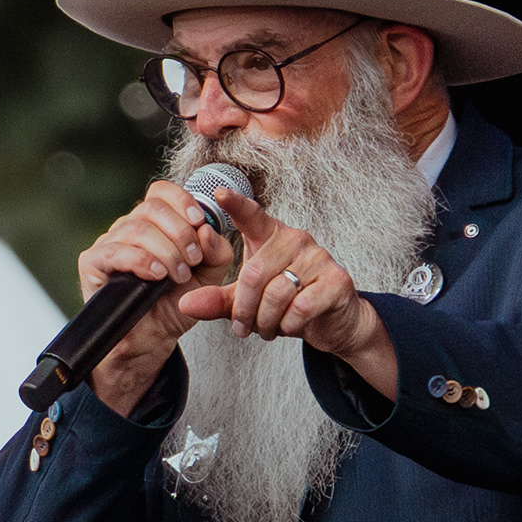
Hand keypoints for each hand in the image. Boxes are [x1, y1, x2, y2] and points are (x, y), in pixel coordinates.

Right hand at [74, 178, 239, 415]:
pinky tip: (157, 276)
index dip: (182, 200)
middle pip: (151, 207)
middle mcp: (129, 228)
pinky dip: (142, 261)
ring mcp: (109, 243)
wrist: (153, 339)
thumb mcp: (209, 277)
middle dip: (180, 232)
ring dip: (166, 251)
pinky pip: (116, 251)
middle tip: (192, 260)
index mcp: (155, 224)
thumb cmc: (175, 304)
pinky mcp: (93, 263)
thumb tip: (207, 229)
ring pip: (137, 229)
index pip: (161, 192)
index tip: (199, 221)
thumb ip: (217, 252)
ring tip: (178, 275)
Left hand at [178, 192, 397, 401]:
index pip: (251, 215)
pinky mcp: (336, 280)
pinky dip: (289, 325)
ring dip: (266, 321)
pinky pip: (300, 307)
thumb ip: (219, 300)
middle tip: (244, 328)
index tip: (219, 192)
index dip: (235, 204)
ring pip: (277, 294)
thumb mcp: (248, 302)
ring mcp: (318, 257)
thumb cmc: (288, 303)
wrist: (333, 321)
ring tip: (267, 329)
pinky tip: (289, 326)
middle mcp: (295, 239)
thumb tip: (185, 304)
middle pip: (254, 274)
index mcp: (271, 236)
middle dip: (244, 310)